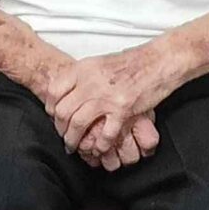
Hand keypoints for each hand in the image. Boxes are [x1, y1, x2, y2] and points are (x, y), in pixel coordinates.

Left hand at [45, 48, 164, 160]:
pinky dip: (99, 145)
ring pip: (78, 124)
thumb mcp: (100, 62)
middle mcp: (91, 81)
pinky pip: (104, 134)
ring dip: (73, 139)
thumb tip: (68, 91)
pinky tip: (99, 148)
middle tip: (63, 136)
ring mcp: (106, 96)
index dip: (50, 107)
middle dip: (60, 128)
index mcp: (84, 68)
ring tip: (74, 147)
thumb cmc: (133, 62)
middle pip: (62, 110)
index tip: (53, 116)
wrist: (159, 61)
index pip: (54, 90)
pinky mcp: (122, 109)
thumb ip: (83, 76)